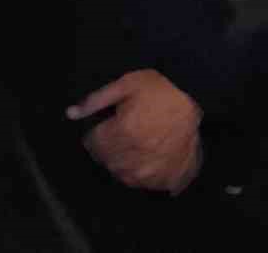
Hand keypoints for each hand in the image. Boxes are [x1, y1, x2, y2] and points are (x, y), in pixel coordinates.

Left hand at [67, 70, 202, 193]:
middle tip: (129, 131)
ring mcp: (148, 172)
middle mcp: (130, 158)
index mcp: (118, 135)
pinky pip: (142, 183)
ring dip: (125, 161)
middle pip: (106, 159)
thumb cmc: (161, 89)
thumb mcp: (127, 84)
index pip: (92, 143)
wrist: (198, 97)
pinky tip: (151, 156)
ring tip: (140, 143)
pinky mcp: (164, 178)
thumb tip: (70, 114)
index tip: (112, 124)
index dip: (99, 132)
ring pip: (121, 173)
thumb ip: (96, 100)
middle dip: (111, 146)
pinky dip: (143, 172)